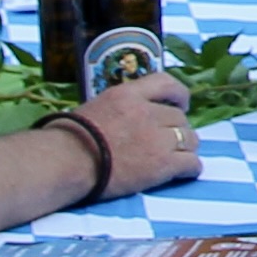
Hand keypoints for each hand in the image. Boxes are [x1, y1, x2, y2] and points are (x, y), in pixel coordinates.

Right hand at [81, 72, 204, 195]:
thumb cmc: (69, 140)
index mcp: (128, 95)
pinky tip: (185, 173)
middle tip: (170, 141)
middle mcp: (147, 112)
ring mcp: (157, 138)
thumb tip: (130, 117)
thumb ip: (120, 108)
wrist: (65, 163)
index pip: (166, 83)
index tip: (182, 103)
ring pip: (190, 139)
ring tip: (178, 157)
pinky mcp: (162, 164)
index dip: (179, 94)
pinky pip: (191, 163)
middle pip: (179, 117)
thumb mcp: (96, 107)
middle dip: (177, 129)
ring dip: (186, 148)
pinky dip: (191, 168)